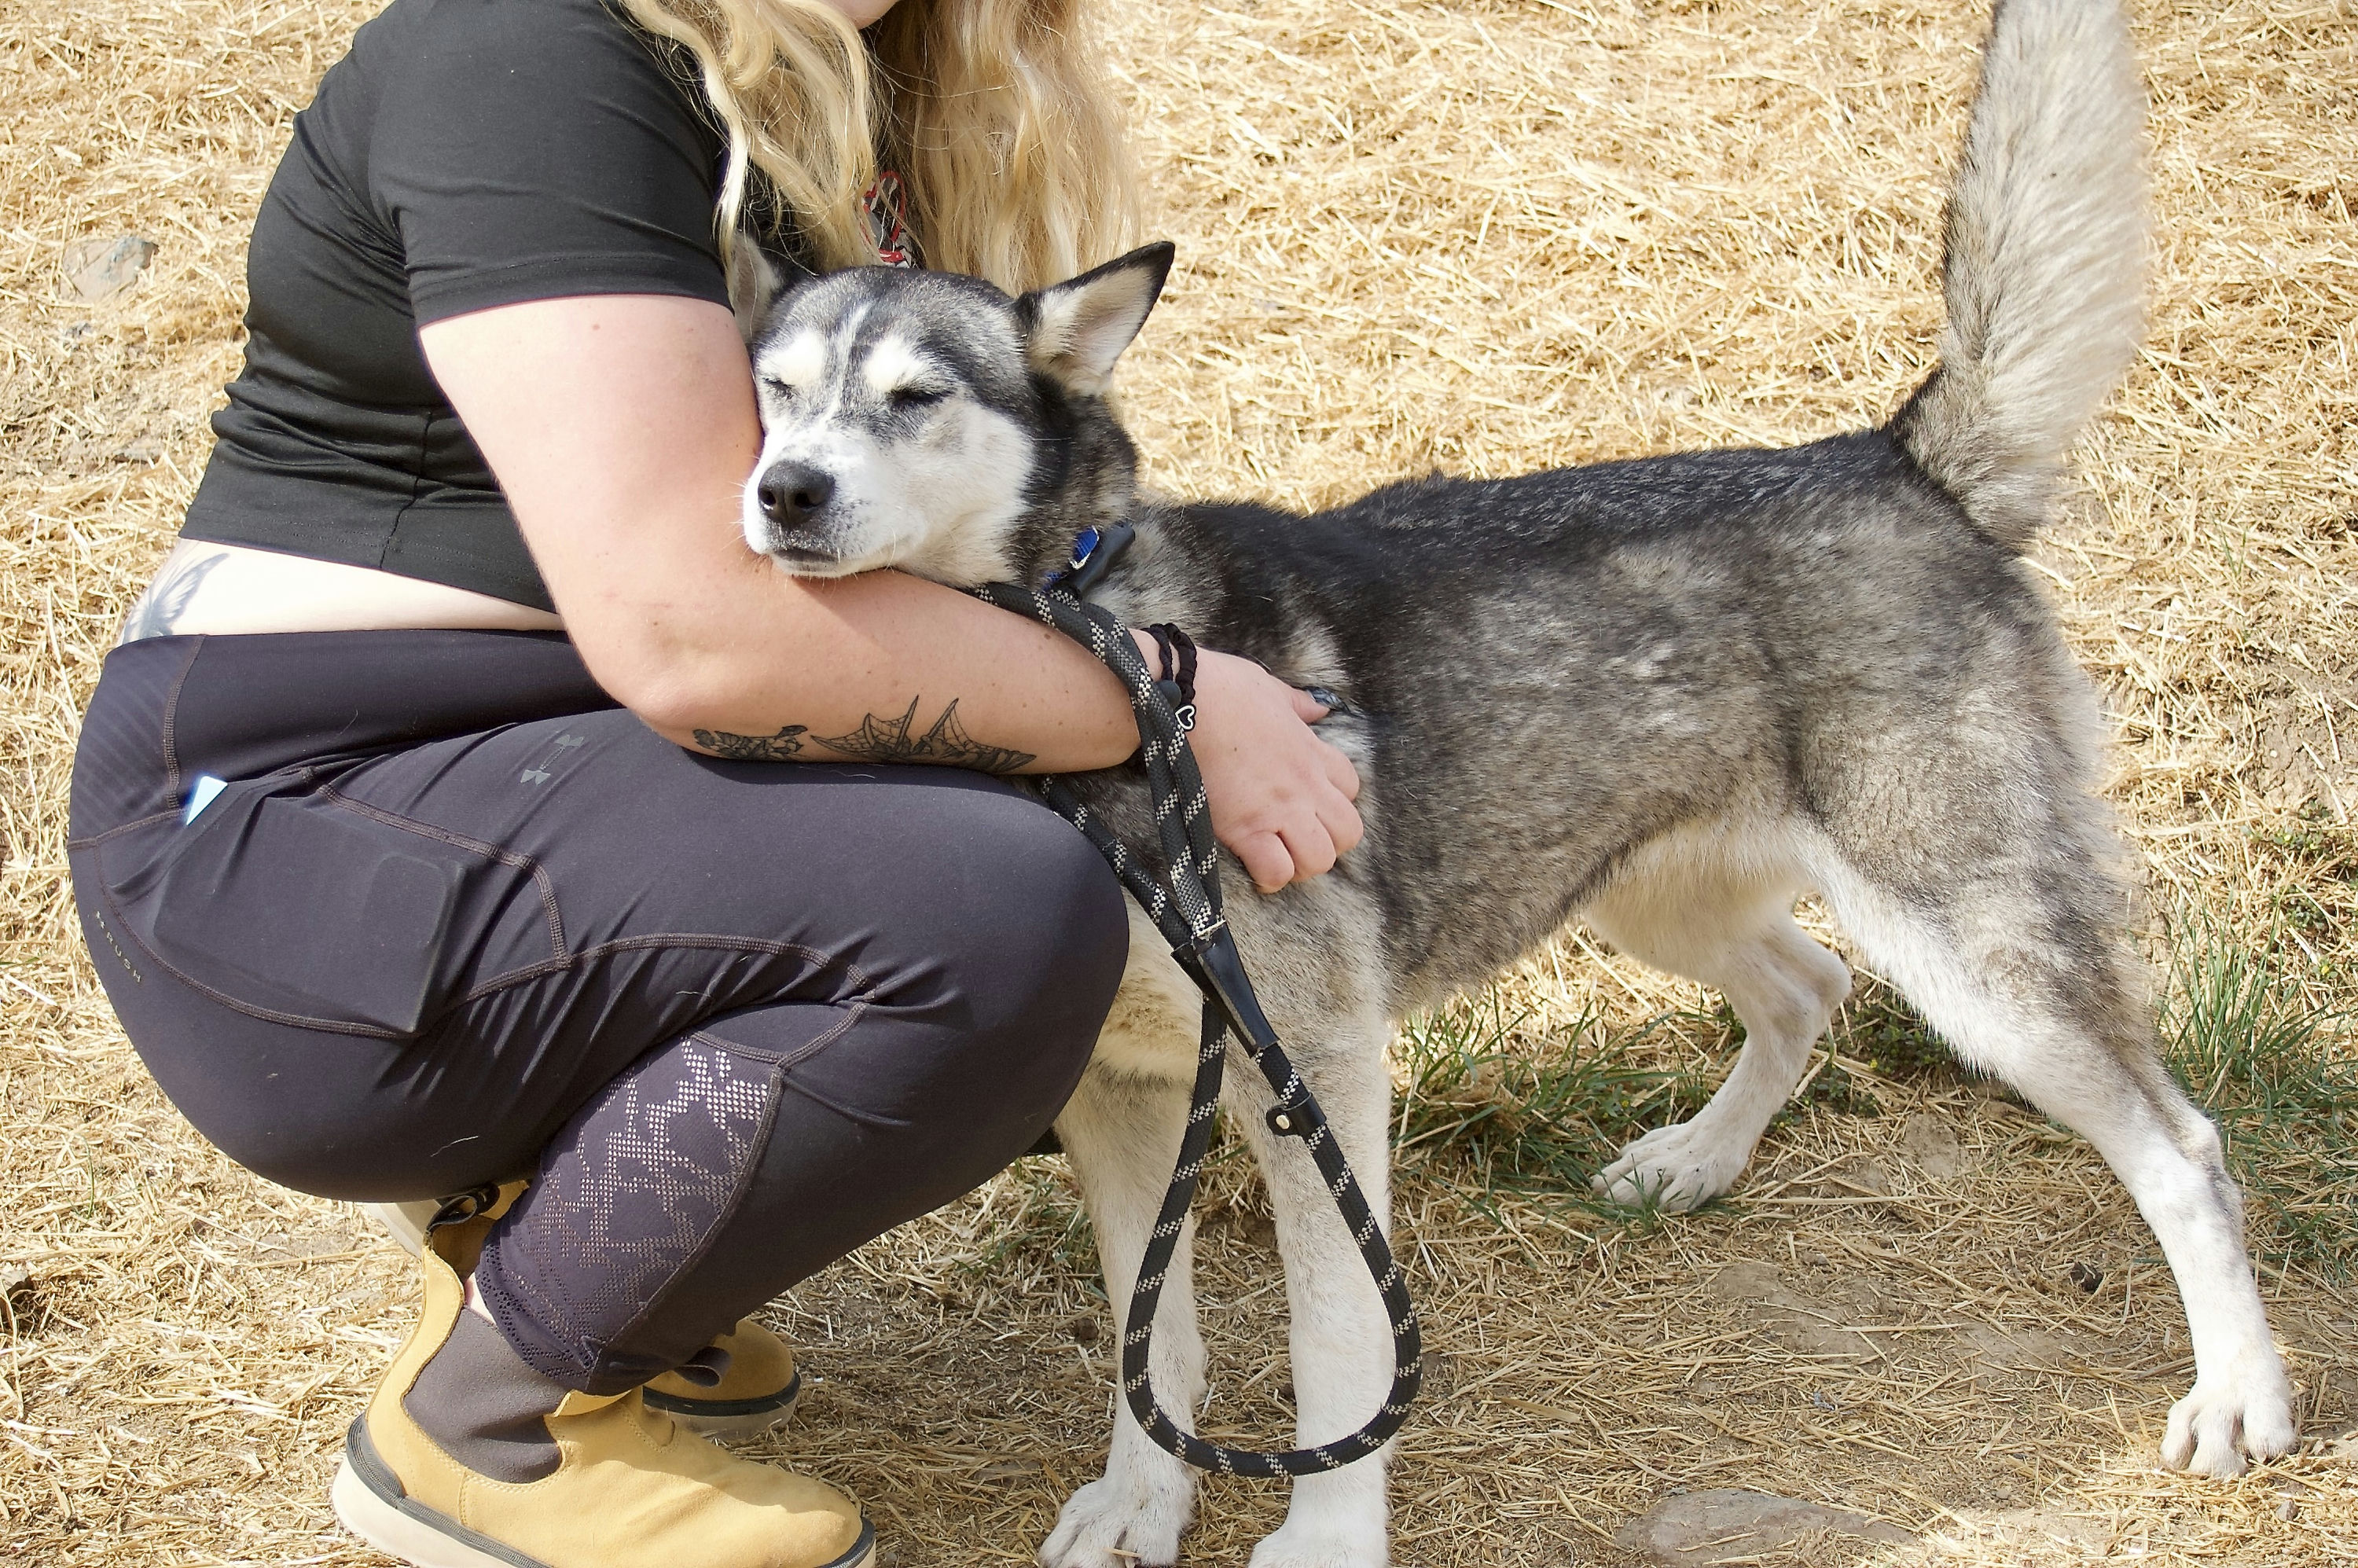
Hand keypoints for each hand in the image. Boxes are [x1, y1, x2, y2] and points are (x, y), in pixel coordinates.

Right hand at [1183, 649, 1362, 892]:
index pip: (1351, 787)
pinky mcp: (1245, 828)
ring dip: (1302, 864)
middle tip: (1300, 839)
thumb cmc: (1223, 688)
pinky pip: (1276, 870)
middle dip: (1330, 842)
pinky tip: (1254, 867)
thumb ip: (1297, 703)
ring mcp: (1278, 809)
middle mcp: (1304, 784)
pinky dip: (1269, 877)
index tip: (1309, 802)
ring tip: (1279, 856)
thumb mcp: (1271, 687)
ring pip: (1319, 859)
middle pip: (1348, 832)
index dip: (1335, 800)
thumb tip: (1317, 705)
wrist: (1185, 701)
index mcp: (1311, 750)